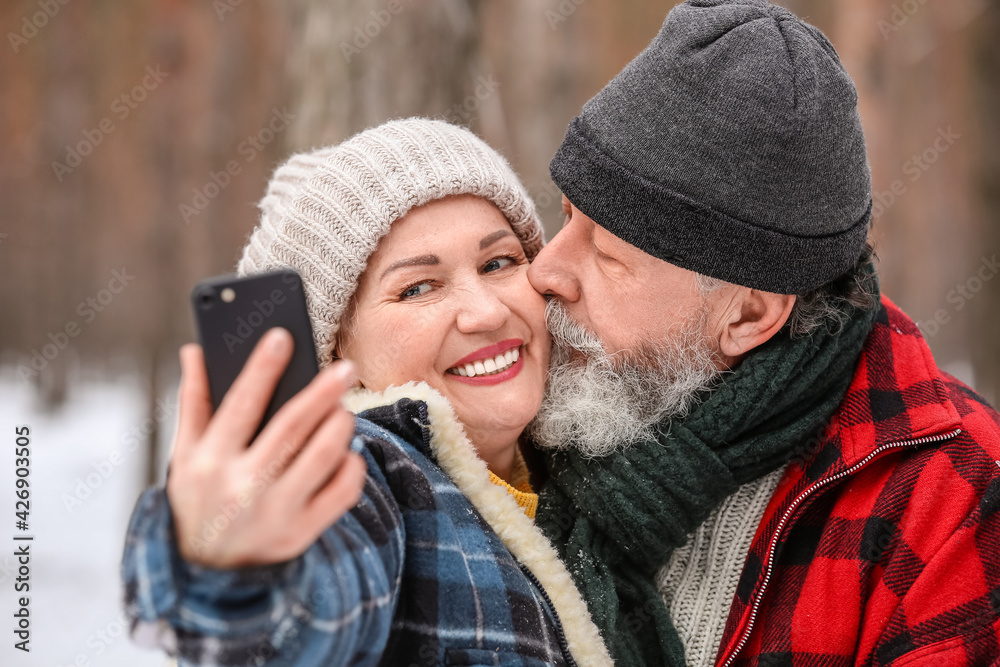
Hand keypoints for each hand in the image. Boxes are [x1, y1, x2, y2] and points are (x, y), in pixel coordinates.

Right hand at [166, 327, 366, 568]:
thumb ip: (193, 402)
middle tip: (344, 368)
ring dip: (339, 426)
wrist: (209, 576)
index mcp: (208, 462)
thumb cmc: (199, 501)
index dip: (261, 368)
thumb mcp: (185, 455)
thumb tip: (195, 350)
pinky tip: (348, 451)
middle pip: (291, 428)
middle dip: (321, 392)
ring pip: (321, 457)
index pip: (239, 405)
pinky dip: (351, 467)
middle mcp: (241, 487)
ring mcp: (273, 513)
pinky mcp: (300, 535)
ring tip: (344, 409)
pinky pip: (340, 493)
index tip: (282, 337)